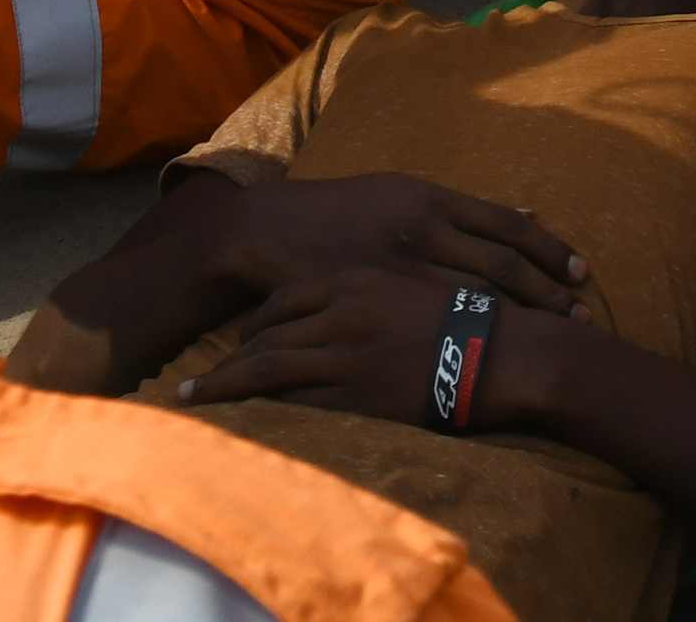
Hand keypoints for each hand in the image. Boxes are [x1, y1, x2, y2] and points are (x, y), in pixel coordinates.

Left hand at [181, 263, 561, 431]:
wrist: (504, 353)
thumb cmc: (471, 318)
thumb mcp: (422, 284)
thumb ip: (384, 289)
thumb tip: (364, 295)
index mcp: (359, 279)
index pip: (287, 298)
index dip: (257, 321)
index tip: (239, 338)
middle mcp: (343, 309)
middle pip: (268, 330)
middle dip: (230, 355)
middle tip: (200, 378)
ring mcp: (347, 351)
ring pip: (267, 365)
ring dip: (224, 383)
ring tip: (191, 398)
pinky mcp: (356, 392)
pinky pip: (294, 398)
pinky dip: (259, 406)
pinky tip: (237, 417)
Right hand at [215, 169, 585, 316]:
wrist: (268, 231)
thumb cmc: (344, 213)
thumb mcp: (405, 195)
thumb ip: (464, 210)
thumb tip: (531, 209)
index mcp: (430, 199)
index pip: (506, 225)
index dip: (549, 249)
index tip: (583, 273)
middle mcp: (419, 228)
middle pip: (500, 265)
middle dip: (545, 292)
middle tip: (582, 315)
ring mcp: (396, 268)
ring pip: (473, 297)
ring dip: (518, 317)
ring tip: (555, 337)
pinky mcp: (374, 302)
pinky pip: (430, 324)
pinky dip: (468, 336)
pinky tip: (490, 351)